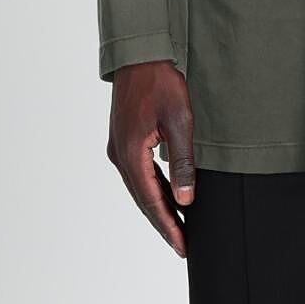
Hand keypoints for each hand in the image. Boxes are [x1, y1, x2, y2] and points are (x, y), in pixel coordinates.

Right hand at [106, 61, 196, 255]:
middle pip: (143, 200)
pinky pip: (139, 175)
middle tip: (183, 246)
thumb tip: (186, 201)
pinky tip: (169, 197)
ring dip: (158, 208)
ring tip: (179, 228)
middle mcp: (120, 156)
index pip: (152, 201)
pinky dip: (154, 190)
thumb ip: (183, 163)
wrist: (140, 57)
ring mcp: (119, 149)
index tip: (183, 246)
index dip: (169, 226)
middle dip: (164, 224)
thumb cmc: (161, 84)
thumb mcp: (180, 122)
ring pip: (140, 189)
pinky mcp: (123, 142)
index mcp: (131, 154)